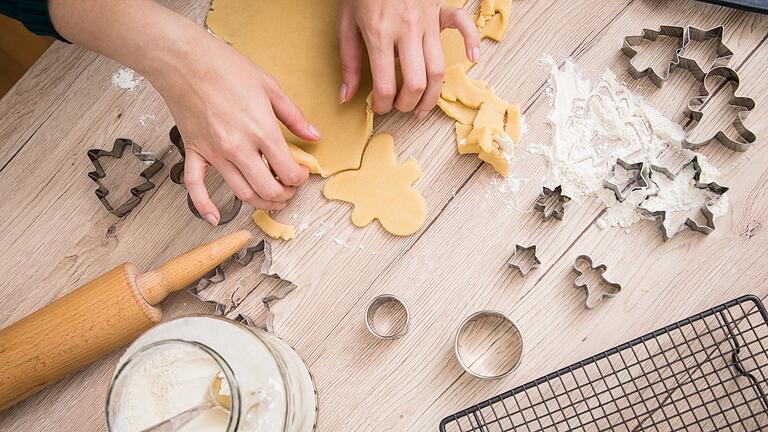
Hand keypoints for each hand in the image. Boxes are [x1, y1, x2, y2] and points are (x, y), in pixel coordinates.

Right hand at [151, 36, 319, 223]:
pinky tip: (215, 217)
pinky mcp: (194, 152)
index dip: (300, 178)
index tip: (302, 174)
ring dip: (260, 202)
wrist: (182, 59)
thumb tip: (314, 135)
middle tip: (290, 190)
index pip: (288, 170)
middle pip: (267, 189)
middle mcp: (238, 147)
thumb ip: (294, 116)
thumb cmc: (223, 66)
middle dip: (284, 195)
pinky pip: (196, 186)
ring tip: (271, 199)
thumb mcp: (269, 86)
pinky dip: (205, 206)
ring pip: (241, 193)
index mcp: (261, 129)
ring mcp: (214, 152)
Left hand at [338, 0, 479, 117]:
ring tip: (423, 107)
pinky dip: (472, 42)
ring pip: (438, 69)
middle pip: (416, 83)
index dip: (382, 104)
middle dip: (408, 104)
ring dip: (432, 95)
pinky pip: (463, 25)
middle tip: (400, 107)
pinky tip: (473, 59)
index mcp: (379, 34)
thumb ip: (348, 62)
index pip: (385, 84)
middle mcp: (407, 30)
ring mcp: (427, 21)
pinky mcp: (439, 10)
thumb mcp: (346, 24)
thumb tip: (346, 96)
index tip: (379, 107)